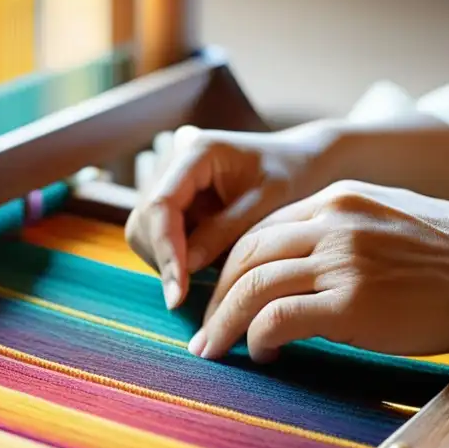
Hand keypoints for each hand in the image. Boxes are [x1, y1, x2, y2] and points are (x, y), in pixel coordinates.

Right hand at [125, 122, 339, 309]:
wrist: (303, 165)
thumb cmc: (294, 176)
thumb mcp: (270, 201)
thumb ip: (228, 230)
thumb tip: (187, 266)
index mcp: (197, 153)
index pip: (162, 205)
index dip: (167, 251)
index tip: (178, 294)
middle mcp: (175, 166)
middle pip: (145, 222)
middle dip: (167, 260)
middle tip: (202, 289)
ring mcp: (172, 187)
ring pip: (147, 236)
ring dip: (173, 263)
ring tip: (220, 266)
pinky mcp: (177, 208)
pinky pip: (163, 242)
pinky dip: (182, 261)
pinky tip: (215, 261)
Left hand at [186, 180, 448, 362]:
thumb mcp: (394, 217)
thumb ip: (347, 228)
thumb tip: (312, 256)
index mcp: (338, 200)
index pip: (263, 228)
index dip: (233, 264)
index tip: (223, 291)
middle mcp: (332, 223)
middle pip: (246, 255)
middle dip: (216, 294)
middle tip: (204, 326)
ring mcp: (339, 262)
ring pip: (253, 287)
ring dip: (224, 321)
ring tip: (213, 348)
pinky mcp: (349, 305)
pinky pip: (279, 319)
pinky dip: (258, 337)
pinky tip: (261, 354)